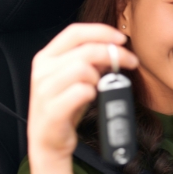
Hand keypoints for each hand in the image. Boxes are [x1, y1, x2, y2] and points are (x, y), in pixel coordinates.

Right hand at [27, 23, 137, 163]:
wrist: (48, 142)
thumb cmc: (65, 108)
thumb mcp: (76, 79)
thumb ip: (90, 61)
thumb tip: (113, 48)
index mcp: (46, 57)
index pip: (74, 32)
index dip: (101, 31)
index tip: (122, 39)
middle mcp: (42, 70)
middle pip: (85, 50)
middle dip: (113, 54)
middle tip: (130, 62)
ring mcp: (44, 90)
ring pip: (83, 69)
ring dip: (99, 77)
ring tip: (100, 87)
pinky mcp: (52, 110)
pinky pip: (81, 92)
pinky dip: (92, 93)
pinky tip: (91, 98)